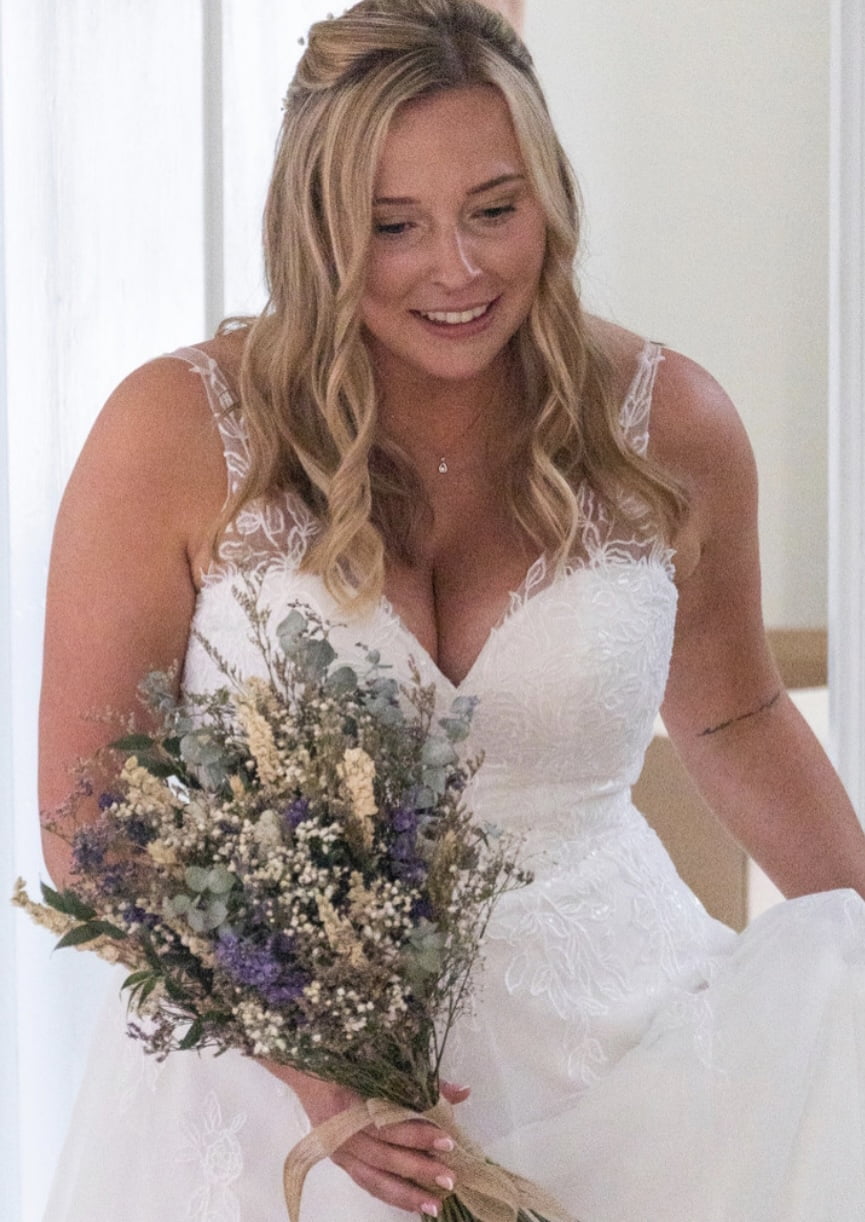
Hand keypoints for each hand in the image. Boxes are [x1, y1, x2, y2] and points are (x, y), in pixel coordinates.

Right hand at [265, 1061, 469, 1216]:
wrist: (306, 1072)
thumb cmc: (348, 1064)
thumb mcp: (381, 1066)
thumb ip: (422, 1082)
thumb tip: (462, 1091)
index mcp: (350, 1103)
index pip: (387, 1125)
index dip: (416, 1135)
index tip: (446, 1141)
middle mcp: (342, 1133)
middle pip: (383, 1156)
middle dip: (418, 1168)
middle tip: (449, 1177)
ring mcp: (340, 1150)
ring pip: (373, 1178)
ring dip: (405, 1193)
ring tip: (434, 1205)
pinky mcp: (340, 1161)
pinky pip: (366, 1182)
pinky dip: (390, 1194)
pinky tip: (413, 1203)